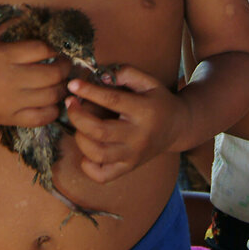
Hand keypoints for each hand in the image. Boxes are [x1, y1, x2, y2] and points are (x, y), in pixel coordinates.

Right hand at [0, 32, 70, 128]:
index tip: (58, 50)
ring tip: (62, 83)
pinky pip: (41, 118)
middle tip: (65, 65)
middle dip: (65, 68)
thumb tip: (31, 16)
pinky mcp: (9, 118)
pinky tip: (52, 102)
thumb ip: (10, 27)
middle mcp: (9, 78)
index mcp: (4, 55)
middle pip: (52, 74)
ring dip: (62, 88)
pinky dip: (52, 111)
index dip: (55, 49)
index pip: (42, 50)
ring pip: (51, 96)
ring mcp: (10, 101)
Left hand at [66, 65, 185, 183]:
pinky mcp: (129, 167)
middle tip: (70, 104)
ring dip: (80, 138)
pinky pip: (102, 176)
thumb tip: (102, 77)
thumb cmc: (158, 101)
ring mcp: (133, 155)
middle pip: (99, 131)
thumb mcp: (149, 81)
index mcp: (144, 111)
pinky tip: (88, 150)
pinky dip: (88, 166)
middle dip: (77, 117)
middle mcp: (138, 136)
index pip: (112, 100)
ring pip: (97, 154)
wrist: (178, 127)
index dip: (89, 92)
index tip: (73, 85)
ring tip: (80, 125)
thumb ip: (127, 73)